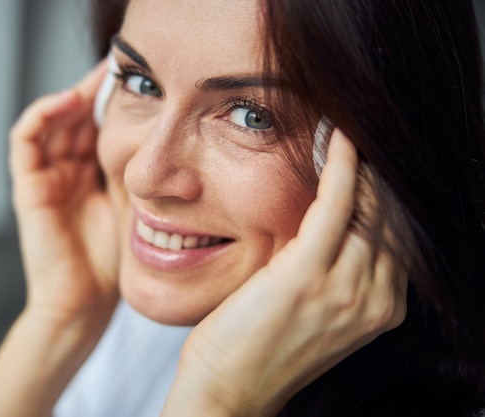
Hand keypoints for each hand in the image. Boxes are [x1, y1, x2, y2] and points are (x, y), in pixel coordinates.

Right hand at [10, 60, 118, 322]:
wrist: (87, 300)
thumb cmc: (113, 258)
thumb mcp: (130, 201)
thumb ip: (132, 168)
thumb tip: (156, 129)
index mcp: (90, 175)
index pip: (95, 127)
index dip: (110, 103)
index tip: (136, 80)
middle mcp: (65, 171)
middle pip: (74, 119)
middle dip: (94, 92)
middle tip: (117, 67)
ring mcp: (45, 178)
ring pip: (50, 122)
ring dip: (70, 97)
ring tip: (96, 80)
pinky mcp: (27, 187)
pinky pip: (25, 141)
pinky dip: (42, 116)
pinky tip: (68, 102)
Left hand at [163, 129, 407, 416]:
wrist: (229, 389)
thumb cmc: (262, 346)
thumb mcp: (315, 312)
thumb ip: (337, 275)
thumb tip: (336, 222)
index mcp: (379, 310)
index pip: (397, 237)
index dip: (385, 194)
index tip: (371, 160)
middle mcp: (373, 300)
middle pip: (390, 218)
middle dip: (378, 173)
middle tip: (361, 134)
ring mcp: (345, 290)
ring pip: (370, 207)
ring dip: (361, 163)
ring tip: (346, 131)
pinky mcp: (308, 276)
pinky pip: (336, 205)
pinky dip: (340, 165)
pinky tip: (336, 136)